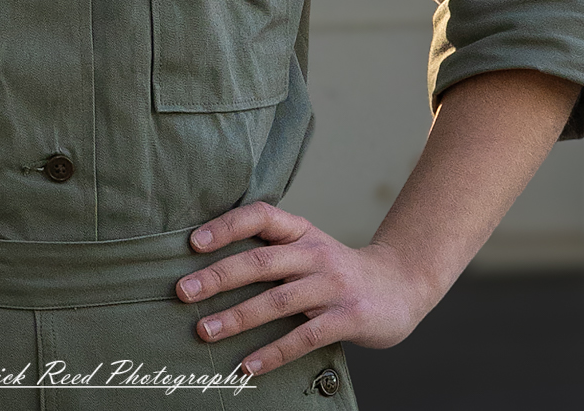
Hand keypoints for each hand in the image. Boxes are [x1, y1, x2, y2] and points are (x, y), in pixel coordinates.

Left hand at [174, 202, 436, 375]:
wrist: (401, 285)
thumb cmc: (338, 271)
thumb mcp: (309, 248)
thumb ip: (271, 251)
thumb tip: (208, 267)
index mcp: (302, 232)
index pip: (260, 217)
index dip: (226, 226)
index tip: (193, 243)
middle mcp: (316, 254)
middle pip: (261, 262)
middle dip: (218, 277)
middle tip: (182, 291)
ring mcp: (333, 286)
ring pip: (278, 300)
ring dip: (238, 317)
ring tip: (204, 331)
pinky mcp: (347, 318)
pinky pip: (304, 337)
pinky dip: (273, 352)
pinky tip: (247, 366)